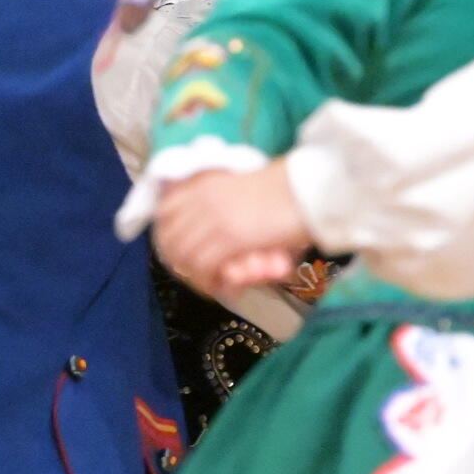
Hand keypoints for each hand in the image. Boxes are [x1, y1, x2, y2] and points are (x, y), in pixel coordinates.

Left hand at [154, 163, 317, 297]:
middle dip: (179, 263)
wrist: (308, 190)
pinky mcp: (228, 237)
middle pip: (170, 238)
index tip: (178, 252)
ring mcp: (213, 218)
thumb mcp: (243, 189)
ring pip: (185, 257)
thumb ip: (221, 204)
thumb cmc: (288, 190)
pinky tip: (227, 289)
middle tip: (199, 278)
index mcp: (203, 184)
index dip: (166, 236)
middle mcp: (201, 200)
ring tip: (215, 287)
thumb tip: (216, 230)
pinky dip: (212, 283)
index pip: (165, 212)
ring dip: (197, 277)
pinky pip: (206, 267)